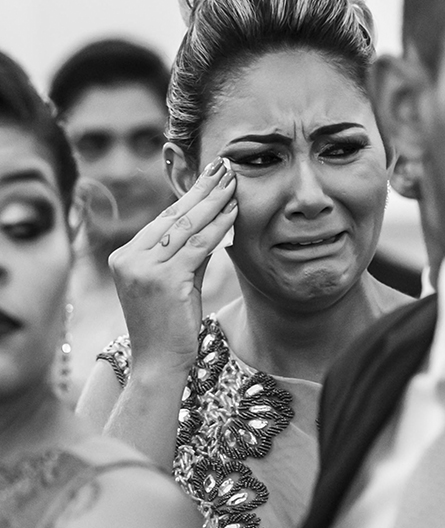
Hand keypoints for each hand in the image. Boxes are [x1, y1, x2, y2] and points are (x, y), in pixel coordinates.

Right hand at [109, 158, 236, 373]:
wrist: (158, 363)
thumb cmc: (170, 325)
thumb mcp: (178, 281)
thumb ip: (190, 252)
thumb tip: (216, 220)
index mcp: (126, 255)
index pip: (164, 218)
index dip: (190, 194)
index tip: (210, 174)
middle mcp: (129, 257)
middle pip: (173, 215)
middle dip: (202, 188)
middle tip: (225, 165)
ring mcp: (143, 268)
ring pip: (186, 227)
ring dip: (214, 201)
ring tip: (234, 181)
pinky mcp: (163, 279)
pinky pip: (197, 246)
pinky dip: (218, 227)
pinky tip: (234, 211)